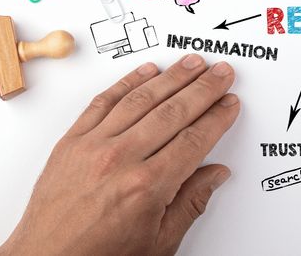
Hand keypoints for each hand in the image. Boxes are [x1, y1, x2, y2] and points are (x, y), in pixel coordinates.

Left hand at [0, 55, 239, 255]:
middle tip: (221, 73)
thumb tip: (215, 175)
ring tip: (192, 64)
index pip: (194, 139)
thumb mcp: (158, 243)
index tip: (229, 104)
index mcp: (146, 187)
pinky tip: (146, 72)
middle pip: (174, 112)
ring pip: (141, 99)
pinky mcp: (71, 141)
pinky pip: (103, 101)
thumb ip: (190, 204)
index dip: (217, 118)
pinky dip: (127, 82)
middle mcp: (120, 160)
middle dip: (203, 88)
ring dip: (171, 77)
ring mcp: (92, 146)